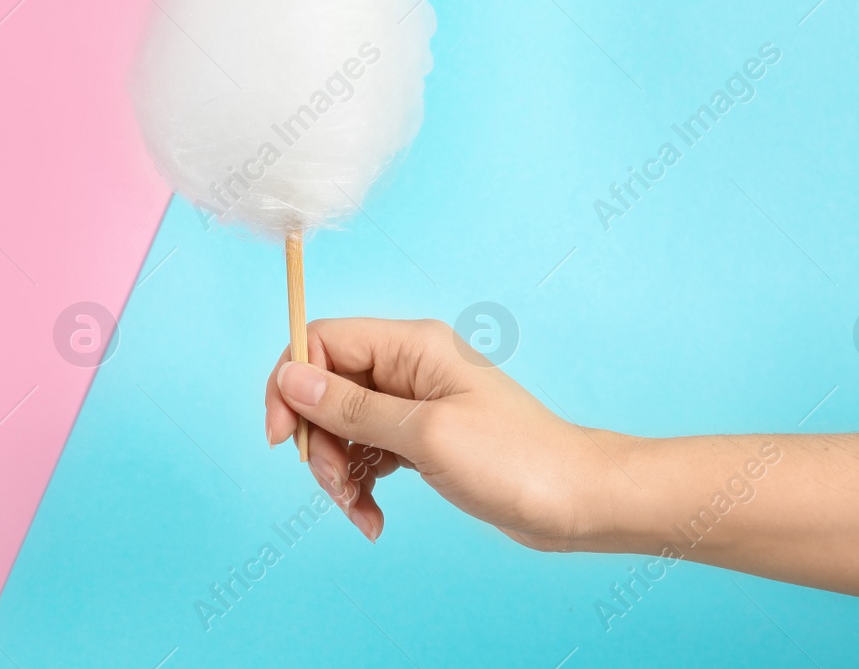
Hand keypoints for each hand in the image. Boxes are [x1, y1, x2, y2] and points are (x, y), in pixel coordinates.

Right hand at [263, 317, 634, 550]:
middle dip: (319, 441)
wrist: (575, 501)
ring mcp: (415, 403)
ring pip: (343, 426)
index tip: (284, 439)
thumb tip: (291, 379)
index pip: (323, 341)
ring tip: (360, 511)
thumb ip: (352, 408)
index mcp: (411, 345)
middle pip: (327, 389)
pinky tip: (373, 518)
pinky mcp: (421, 439)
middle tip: (334, 485)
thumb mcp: (424, 434)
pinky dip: (362, 485)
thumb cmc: (514, 460)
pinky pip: (368, 452)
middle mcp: (409, 366)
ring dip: (339, 472)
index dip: (292, 383)